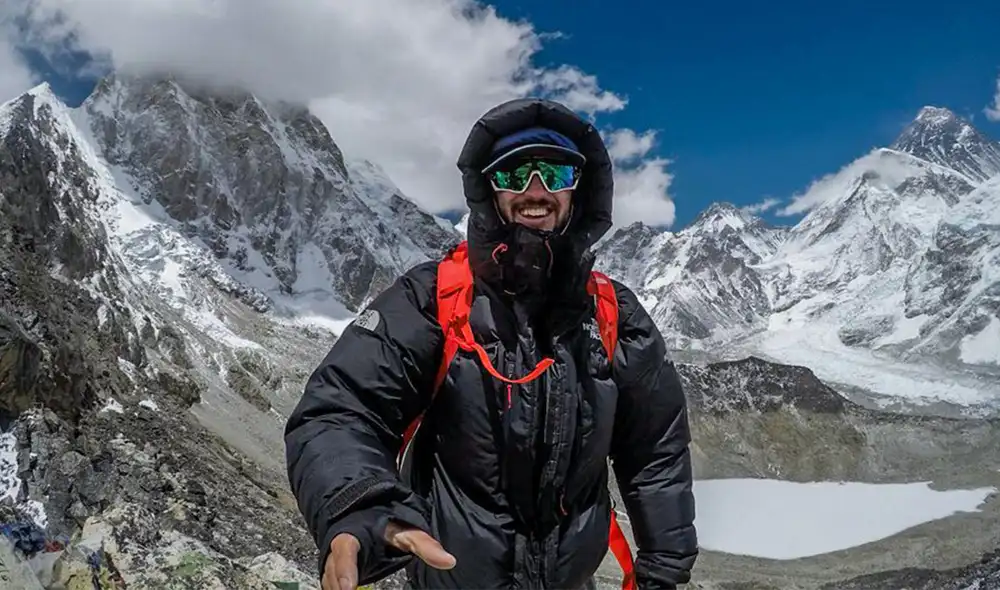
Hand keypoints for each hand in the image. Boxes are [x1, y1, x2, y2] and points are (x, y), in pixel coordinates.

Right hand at [322, 521, 455, 589]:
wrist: (363, 518)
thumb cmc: (385, 525)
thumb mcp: (406, 532)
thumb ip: (425, 545)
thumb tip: (449, 561)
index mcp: (352, 537)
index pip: (344, 551)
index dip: (344, 569)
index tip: (348, 587)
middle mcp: (336, 553)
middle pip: (332, 573)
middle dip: (339, 586)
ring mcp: (331, 566)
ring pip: (329, 583)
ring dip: (338, 588)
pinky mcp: (331, 577)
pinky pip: (331, 586)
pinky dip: (338, 589)